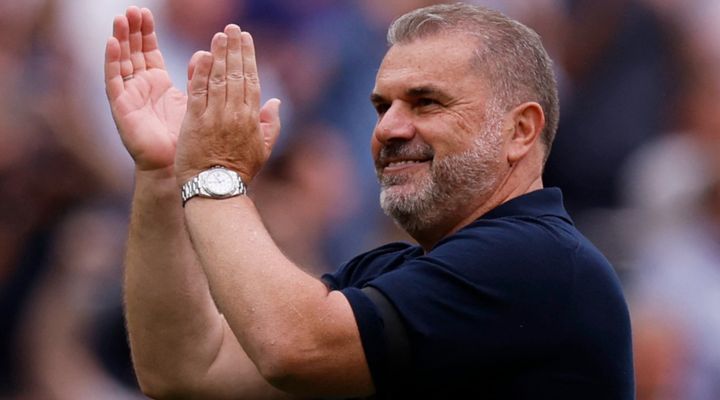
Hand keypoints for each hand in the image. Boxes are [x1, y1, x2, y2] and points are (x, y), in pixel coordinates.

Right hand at [104, 7, 187, 172]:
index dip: (146, 32)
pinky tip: (111, 43)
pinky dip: (111, 61)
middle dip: (132, 30)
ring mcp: (129, 97)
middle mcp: (141, 87)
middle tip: (133, 10)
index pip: (148, 51)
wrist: (181, 166)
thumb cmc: (189, 138)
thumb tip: (205, 54)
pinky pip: (114, 81)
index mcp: (158, 84)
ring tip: (121, 18)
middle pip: (132, 52)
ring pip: (121, 62)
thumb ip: (199, 78)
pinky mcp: (122, 108)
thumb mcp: (196, 101)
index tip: (146, 12)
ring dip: (120, 40)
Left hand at [174, 24, 280, 185]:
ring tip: (220, 34)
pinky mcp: (195, 120)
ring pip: (219, 78)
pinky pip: (199, 91)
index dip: (248, 57)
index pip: (251, 80)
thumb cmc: (239, 172)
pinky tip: (203, 55)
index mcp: (252, 118)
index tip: (246, 40)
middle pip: (236, 73)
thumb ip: (270, 124)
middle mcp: (235, 113)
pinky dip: (201, 72)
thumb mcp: (262, 150)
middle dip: (235, 48)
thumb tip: (275, 102)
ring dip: (219, 53)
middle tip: (233, 28)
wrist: (216, 189)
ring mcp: (215, 116)